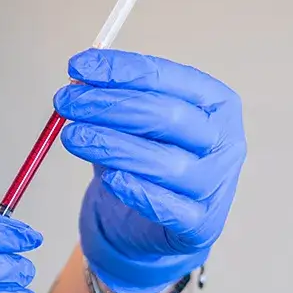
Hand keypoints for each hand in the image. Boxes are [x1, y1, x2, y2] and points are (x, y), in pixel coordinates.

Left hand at [55, 49, 245, 292]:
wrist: (153, 224)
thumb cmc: (147, 161)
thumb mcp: (132, 122)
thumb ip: (112, 97)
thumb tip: (78, 77)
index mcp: (217, 103)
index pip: (167, 78)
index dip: (120, 71)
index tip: (77, 67)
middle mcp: (226, 141)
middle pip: (167, 117)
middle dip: (109, 105)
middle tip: (67, 102)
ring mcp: (217, 185)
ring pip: (166, 163)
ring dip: (113, 146)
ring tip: (73, 137)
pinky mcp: (203, 225)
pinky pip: (170, 209)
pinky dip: (138, 192)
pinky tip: (111, 179)